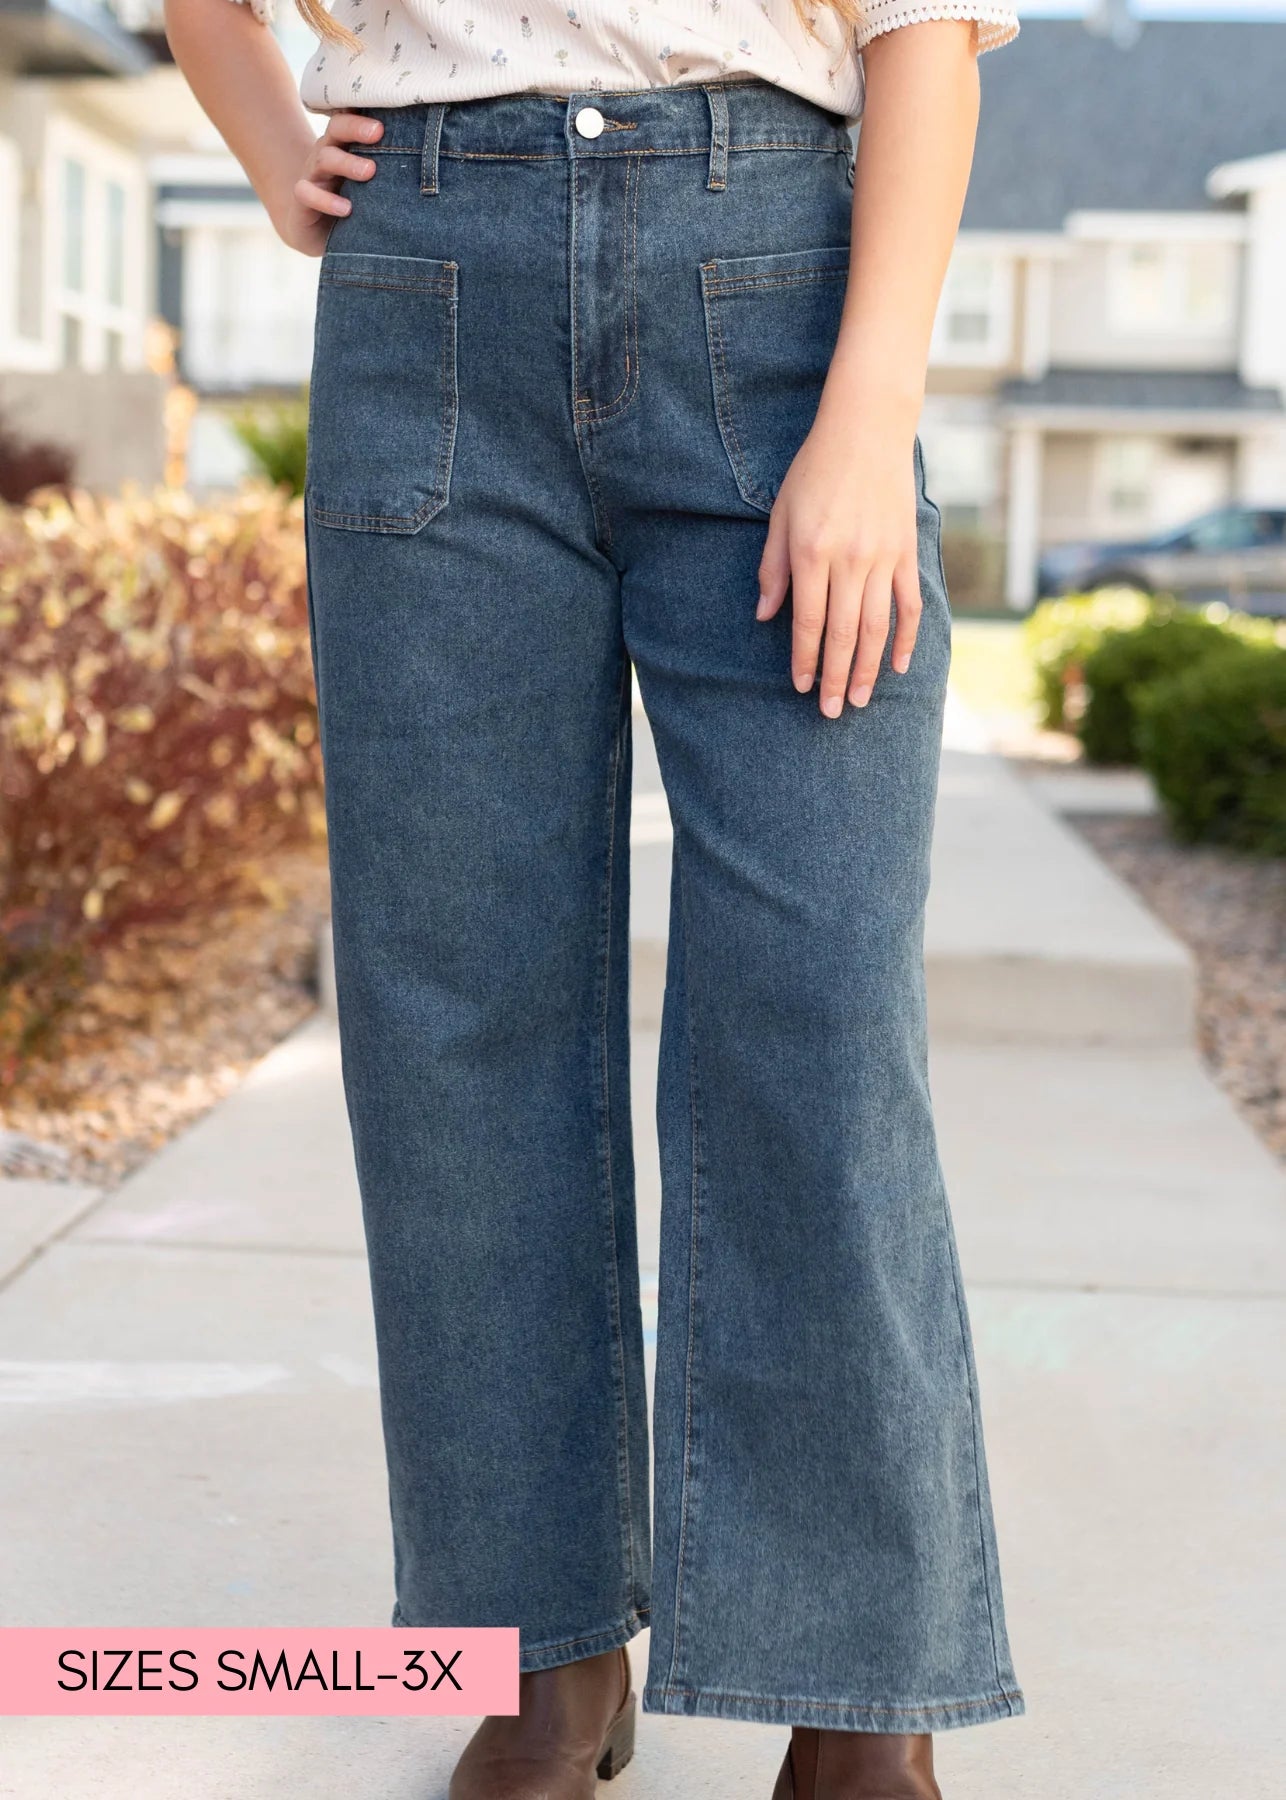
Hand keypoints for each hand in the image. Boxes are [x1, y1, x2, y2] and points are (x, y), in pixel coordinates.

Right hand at [275, 112, 383, 255]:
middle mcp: (327, 155)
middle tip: (379, 133)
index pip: (351, 120)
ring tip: (370, 172)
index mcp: (344, 147)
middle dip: (356, 129)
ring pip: (323, 159)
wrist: (311, 229)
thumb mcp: (370, 186)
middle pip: (336, 131)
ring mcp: (312, 176)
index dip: (364, 114)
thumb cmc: (349, 201)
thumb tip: (436, 162)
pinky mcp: (302, 200)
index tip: (387, 116)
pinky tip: (346, 208)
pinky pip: (307, 193)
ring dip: (347, 163)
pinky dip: (325, 199)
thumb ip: (390, 171)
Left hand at [756, 393, 922, 717]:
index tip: (800, 687)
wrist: (867, 429)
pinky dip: (906, 637)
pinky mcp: (906, 552)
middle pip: (843, 634)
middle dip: (835, 678)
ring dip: (869, 669)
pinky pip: (909, 604)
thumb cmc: (815, 470)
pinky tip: (901, 666)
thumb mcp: (781, 514)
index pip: (807, 622)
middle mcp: (849, 561)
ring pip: (877, 627)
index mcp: (813, 554)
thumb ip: (774, 567)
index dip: (804, 659)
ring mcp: (882, 558)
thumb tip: (767, 615)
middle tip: (831, 712)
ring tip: (861, 700)